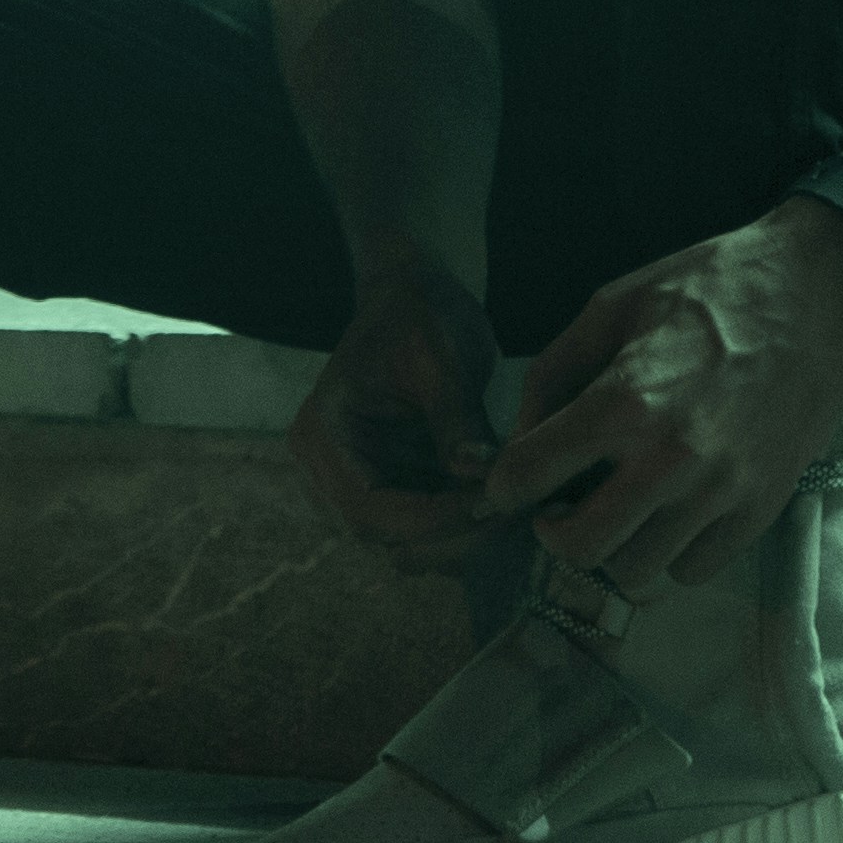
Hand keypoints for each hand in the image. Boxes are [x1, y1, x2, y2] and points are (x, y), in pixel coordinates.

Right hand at [290, 253, 502, 572]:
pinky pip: (429, 528)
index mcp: (323, 431)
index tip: (492, 504)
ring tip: (519, 508)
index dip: (430, 518)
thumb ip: (456, 418)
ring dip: (464, 537)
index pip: (367, 504)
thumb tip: (480, 474)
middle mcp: (330, 469)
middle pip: (385, 536)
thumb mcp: (441, 357)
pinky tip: (510, 505)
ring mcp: (362, 482)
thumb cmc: (421, 315)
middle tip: (515, 514)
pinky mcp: (396, 489)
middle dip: (452, 535)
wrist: (416, 299)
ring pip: (410, 543)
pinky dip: (468, 525)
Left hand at [478, 201, 842, 593]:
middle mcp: (669, 459)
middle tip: (557, 505)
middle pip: (578, 547)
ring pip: (635, 570)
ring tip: (617, 507)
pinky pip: (693, 569)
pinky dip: (670, 551)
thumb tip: (521, 432)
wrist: (821, 295)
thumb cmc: (712, 288)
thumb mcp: (613, 304)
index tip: (507, 486)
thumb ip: (554, 371)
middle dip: (552, 531)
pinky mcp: (761, 509)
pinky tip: (669, 511)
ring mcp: (720, 492)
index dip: (502, 485)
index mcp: (624, 400)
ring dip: (614, 546)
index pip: (528, 474)